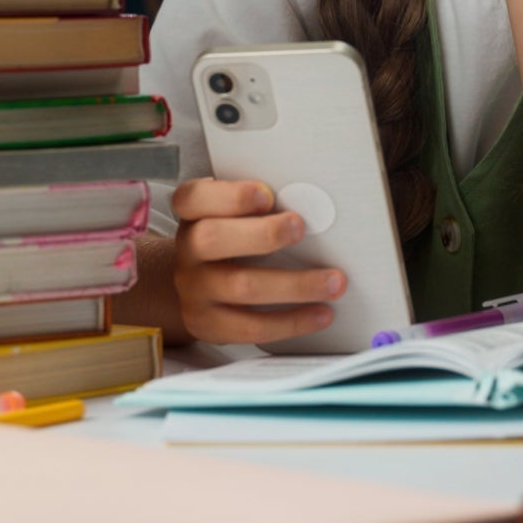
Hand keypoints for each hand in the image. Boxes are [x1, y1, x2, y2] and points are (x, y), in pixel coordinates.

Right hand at [170, 177, 346, 344]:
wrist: (198, 284)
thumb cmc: (232, 238)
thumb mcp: (234, 215)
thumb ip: (261, 207)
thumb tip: (315, 204)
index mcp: (193, 214)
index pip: (194, 198)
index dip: (229, 196)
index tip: (267, 195)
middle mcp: (188, 250)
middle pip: (212, 239)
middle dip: (262, 234)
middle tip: (300, 227)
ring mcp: (194, 290)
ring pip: (241, 287)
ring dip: (295, 284)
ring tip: (334, 281)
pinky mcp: (208, 325)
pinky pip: (251, 328)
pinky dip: (292, 321)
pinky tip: (322, 313)